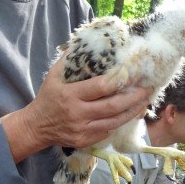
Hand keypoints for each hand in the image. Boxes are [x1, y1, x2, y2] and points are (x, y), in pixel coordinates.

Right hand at [1, 54, 151, 161]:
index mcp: (71, 95)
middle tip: (148, 89)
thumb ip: (69, 60)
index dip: (121, 80)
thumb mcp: (54, 76)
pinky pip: (108, 131)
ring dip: (132, 112)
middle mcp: (78, 113)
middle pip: (113, 106)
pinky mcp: (85, 140)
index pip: (102, 87)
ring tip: (145, 102)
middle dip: (134, 98)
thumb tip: (86, 43)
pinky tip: (130, 114)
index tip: (134, 74)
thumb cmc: (47, 97)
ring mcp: (83, 129)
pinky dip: (120, 122)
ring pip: (114, 121)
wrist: (36, 126)